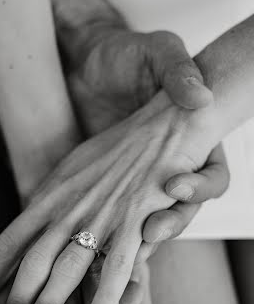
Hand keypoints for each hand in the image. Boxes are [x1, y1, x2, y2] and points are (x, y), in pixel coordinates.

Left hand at [0, 90, 216, 303]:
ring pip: (68, 271)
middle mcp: (68, 209)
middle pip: (32, 263)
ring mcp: (100, 217)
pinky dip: (105, 298)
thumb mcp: (68, 171)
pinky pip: (116, 267)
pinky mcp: (133, 223)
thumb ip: (48, 199)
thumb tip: (30, 222)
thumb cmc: (114, 151)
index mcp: (48, 196)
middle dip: (14, 300)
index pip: (9, 240)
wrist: (160, 129)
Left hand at [69, 25, 229, 239]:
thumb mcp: (158, 51)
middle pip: (182, 210)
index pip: (213, 176)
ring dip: (139, 241)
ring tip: (124, 251)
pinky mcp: (105, 188)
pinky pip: (111, 219)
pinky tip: (93, 248)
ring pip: (148, 222)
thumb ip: (178, 70)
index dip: (201, 186)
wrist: (90, 63)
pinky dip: (105, 237)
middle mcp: (169, 166)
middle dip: (170, 223)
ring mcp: (137, 181)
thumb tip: (200, 96)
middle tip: (152, 232)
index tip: (176, 183)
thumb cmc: (130, 54)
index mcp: (193, 140)